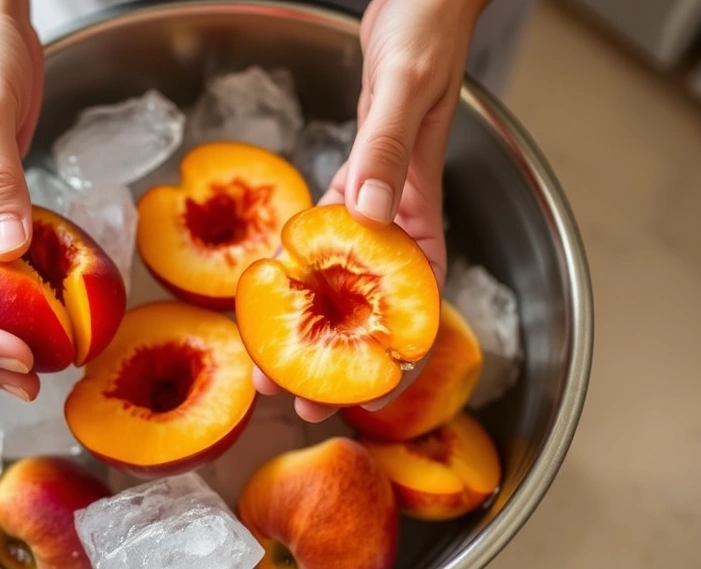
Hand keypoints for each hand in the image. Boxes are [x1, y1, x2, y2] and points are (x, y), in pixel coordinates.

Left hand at [253, 0, 489, 421]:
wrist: (419, 1)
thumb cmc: (428, 34)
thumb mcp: (405, 90)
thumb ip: (384, 151)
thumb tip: (365, 214)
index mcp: (420, 204)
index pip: (416, 298)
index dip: (391, 354)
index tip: (362, 393)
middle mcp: (398, 211)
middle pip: (368, 302)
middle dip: (334, 355)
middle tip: (293, 397)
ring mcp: (375, 195)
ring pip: (342, 274)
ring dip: (311, 318)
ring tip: (273, 359)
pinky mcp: (356, 172)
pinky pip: (329, 230)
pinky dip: (306, 260)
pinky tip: (281, 283)